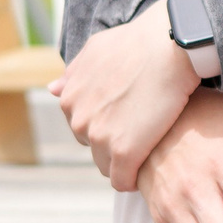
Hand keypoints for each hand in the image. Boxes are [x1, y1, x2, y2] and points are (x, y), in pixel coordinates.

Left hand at [49, 0, 202, 190]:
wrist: (170, 44)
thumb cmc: (139, 41)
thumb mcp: (96, 50)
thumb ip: (74, 73)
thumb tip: (52, 89)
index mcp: (69, 99)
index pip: (83, 126)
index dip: (107, 124)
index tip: (128, 120)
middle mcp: (78, 119)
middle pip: (94, 147)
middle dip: (114, 142)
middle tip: (142, 131)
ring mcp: (99, 137)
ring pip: (107, 166)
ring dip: (125, 161)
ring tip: (148, 150)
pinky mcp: (124, 152)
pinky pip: (123, 181)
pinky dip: (134, 179)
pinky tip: (149, 168)